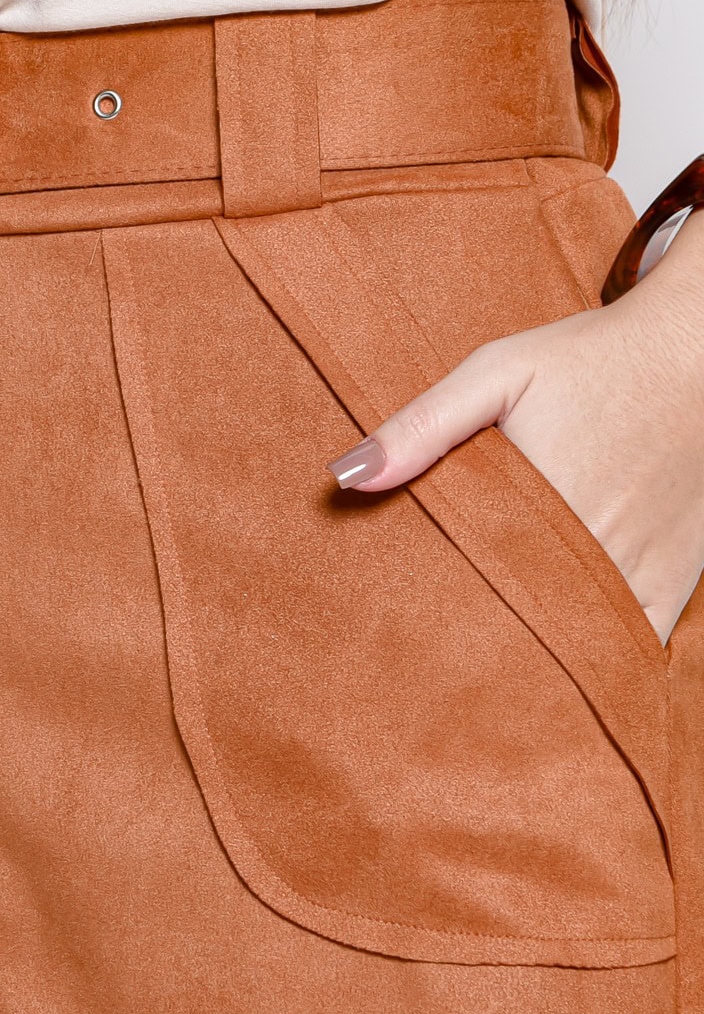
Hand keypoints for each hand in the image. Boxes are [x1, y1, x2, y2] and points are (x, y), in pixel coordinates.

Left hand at [325, 211, 703, 646]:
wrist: (699, 347)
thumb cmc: (591, 357)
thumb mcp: (498, 373)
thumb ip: (423, 425)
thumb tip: (345, 477)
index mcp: (540, 505)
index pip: (473, 586)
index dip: (437, 617)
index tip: (403, 634)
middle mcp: (597, 546)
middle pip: (523, 618)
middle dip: (479, 639)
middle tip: (434, 658)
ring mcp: (644, 565)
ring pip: (578, 634)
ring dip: (535, 647)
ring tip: (487, 666)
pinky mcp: (678, 573)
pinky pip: (641, 634)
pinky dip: (604, 650)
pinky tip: (564, 659)